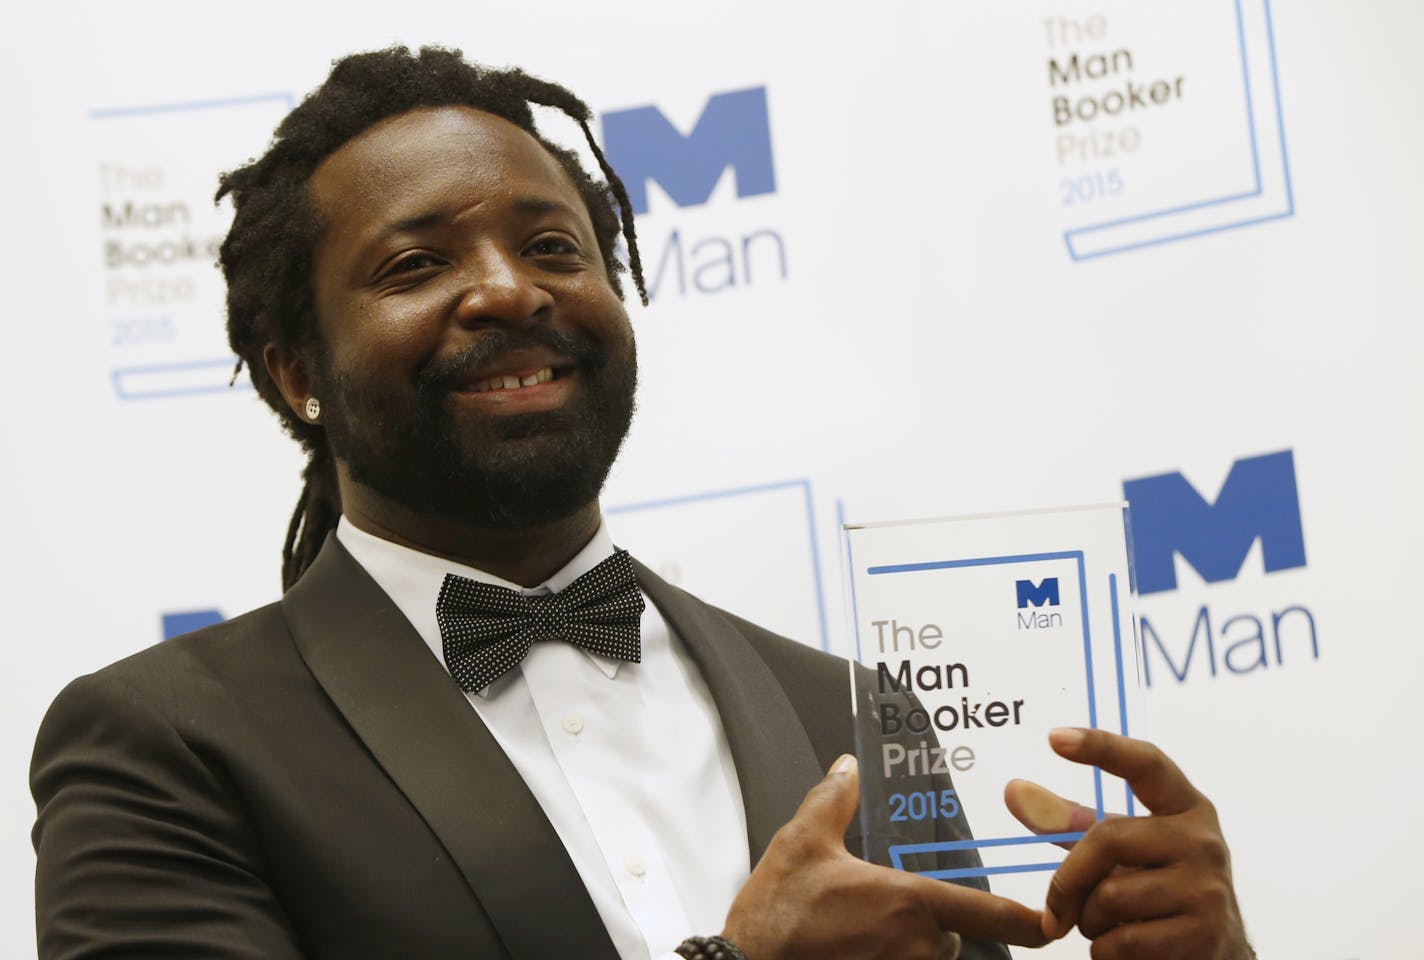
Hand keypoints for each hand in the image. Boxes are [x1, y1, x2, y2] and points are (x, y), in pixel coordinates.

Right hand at [721, 755, 1047, 959]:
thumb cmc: (777, 912)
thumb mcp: (803, 841)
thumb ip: (833, 801)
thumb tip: (846, 769)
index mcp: (909, 903)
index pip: (990, 914)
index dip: (1029, 922)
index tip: (1052, 924)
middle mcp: (917, 947)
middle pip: (950, 938)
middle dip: (925, 927)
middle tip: (873, 915)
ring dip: (904, 948)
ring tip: (856, 936)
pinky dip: (886, 959)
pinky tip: (854, 951)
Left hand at [1005, 728, 1252, 959]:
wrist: (1218, 954)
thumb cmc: (1159, 890)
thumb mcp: (1125, 850)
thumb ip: (1072, 821)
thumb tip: (1013, 790)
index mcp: (1187, 807)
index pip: (1146, 763)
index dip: (1101, 747)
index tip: (1055, 737)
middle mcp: (1204, 841)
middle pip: (1106, 839)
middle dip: (1069, 880)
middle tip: (1057, 910)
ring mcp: (1208, 890)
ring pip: (1109, 897)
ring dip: (1090, 922)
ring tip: (1109, 926)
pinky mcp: (1203, 936)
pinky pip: (1122, 942)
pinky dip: (1106, 952)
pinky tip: (1127, 950)